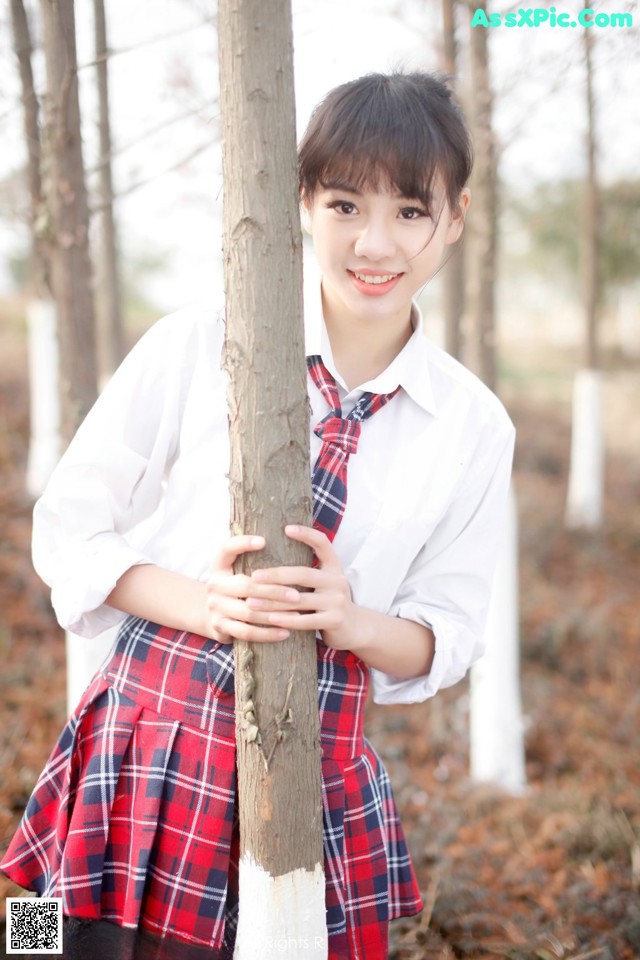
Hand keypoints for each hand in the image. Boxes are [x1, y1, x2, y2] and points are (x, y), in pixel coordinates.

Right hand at [206, 535, 299, 643]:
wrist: (213, 614)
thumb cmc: (238, 587)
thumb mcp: (239, 569)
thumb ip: (256, 559)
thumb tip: (292, 536)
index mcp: (219, 565)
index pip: (226, 548)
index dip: (242, 543)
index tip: (264, 541)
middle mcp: (214, 584)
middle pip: (246, 586)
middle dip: (274, 591)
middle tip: (297, 595)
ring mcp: (215, 606)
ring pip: (248, 612)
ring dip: (275, 614)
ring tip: (297, 614)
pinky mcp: (220, 626)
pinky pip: (246, 632)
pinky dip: (267, 634)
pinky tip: (285, 632)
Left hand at [248, 525, 357, 650]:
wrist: (354, 628)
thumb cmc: (329, 601)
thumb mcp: (325, 581)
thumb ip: (308, 571)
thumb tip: (274, 552)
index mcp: (334, 566)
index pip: (322, 543)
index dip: (306, 534)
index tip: (286, 528)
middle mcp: (338, 580)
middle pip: (304, 574)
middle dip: (276, 575)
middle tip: (254, 576)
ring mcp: (338, 601)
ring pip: (300, 599)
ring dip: (272, 601)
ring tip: (252, 602)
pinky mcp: (335, 620)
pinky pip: (306, 620)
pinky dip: (286, 620)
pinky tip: (270, 619)